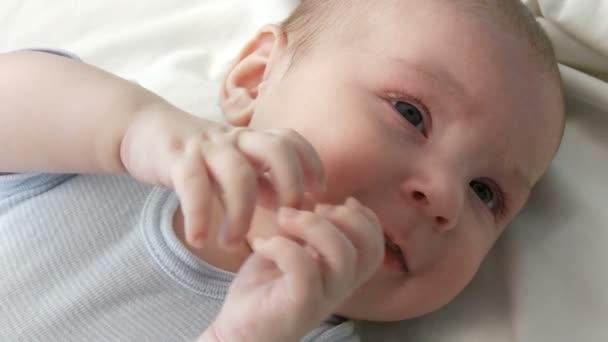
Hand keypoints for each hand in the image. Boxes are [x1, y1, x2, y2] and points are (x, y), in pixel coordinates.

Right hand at [120, 107, 324, 247]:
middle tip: (286, 219)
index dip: (311, 164)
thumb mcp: (234, 165)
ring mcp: (206, 146)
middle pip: (276, 149)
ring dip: (242, 213)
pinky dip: (198, 215)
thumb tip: (290, 204)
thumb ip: (261, 182)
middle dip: (290, 183)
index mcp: (251, 141)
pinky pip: (193, 184)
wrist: (145, 130)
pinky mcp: (176, 157)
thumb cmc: (197, 154)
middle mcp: (234, 139)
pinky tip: (199, 239)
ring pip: (238, 172)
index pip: (292, 141)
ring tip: (232, 244)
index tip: (317, 196)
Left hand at [206, 197, 383, 341]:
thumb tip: (314, 202)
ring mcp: (323, 299)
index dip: (364, 217)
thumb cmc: (264, 286)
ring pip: (341, 254)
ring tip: (282, 219)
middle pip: (366, 246)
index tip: (335, 202)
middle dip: (340, 216)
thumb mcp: (289, 248)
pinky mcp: (300, 307)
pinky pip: (304, 268)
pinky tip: (260, 244)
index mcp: (342, 273)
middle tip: (306, 209)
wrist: (238, 329)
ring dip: (310, 225)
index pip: (375, 245)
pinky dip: (281, 245)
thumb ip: (306, 229)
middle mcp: (340, 287)